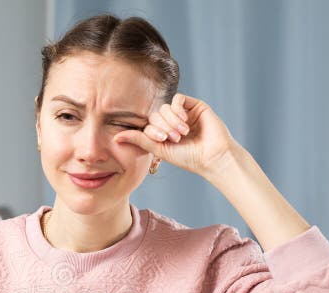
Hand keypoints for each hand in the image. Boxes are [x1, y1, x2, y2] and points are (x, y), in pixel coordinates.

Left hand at [114, 93, 237, 178]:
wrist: (212, 156)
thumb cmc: (187, 157)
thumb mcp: (159, 149)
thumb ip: (139, 140)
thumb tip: (116, 137)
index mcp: (163, 134)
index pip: (148, 124)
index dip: (153, 131)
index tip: (163, 140)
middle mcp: (172, 122)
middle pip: (155, 115)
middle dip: (163, 126)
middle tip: (175, 138)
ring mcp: (183, 113)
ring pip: (165, 107)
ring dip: (171, 120)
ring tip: (182, 133)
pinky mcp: (194, 106)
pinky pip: (177, 99)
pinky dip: (177, 109)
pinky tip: (185, 120)